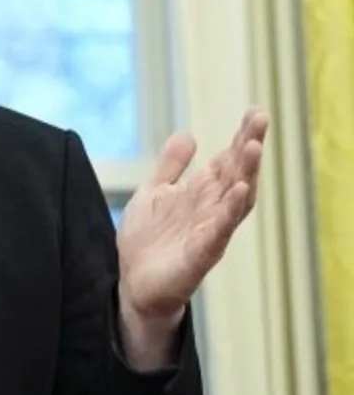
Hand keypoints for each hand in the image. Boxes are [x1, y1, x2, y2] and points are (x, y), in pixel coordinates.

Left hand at [117, 108, 268, 324]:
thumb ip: (171, 166)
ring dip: (245, 174)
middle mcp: (210, 209)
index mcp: (200, 194)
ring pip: (235, 199)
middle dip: (249, 147)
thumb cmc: (148, 240)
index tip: (255, 111)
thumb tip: (189, 134)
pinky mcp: (200, 254)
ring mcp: (209, 231)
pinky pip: (219, 231)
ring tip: (254, 147)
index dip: (240, 137)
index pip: (226, 161)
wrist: (134, 283)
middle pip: (236, 174)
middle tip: (261, 119)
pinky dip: (228, 212)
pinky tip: (237, 192)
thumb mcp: (153, 192)